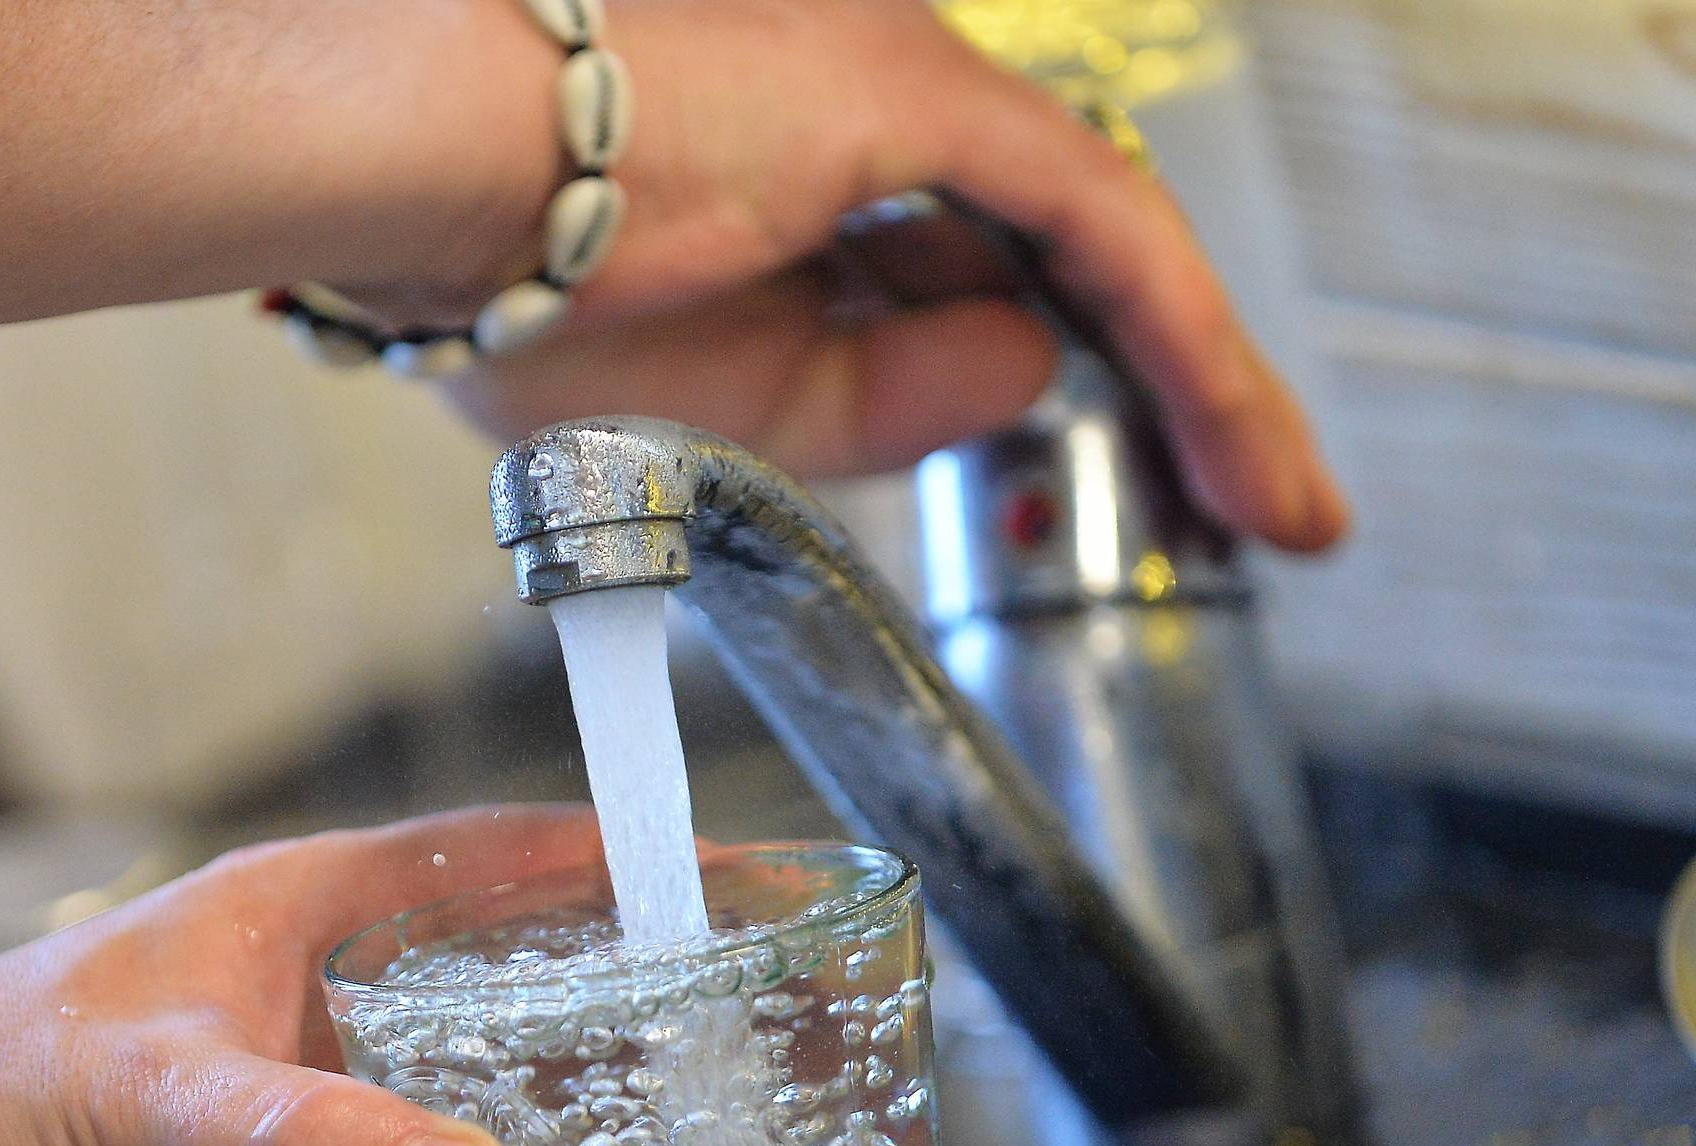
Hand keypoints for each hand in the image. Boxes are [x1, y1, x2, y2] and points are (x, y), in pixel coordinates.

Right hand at [436, 0, 1345, 551]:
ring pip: (1102, 249)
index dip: (1042, 369)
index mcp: (797, 188)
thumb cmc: (514, 295)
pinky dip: (1189, 348)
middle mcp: (869, 121)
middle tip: (1244, 503)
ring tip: (1278, 505)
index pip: (962, 272)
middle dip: (1158, 390)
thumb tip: (1033, 363)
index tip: (1114, 483)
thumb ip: (891, 398)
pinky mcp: (922, 90)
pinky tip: (1245, 452)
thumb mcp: (732, 412)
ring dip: (1202, 386)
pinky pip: (1100, 233)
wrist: (416, 177)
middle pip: (1055, 260)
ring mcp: (900, 93)